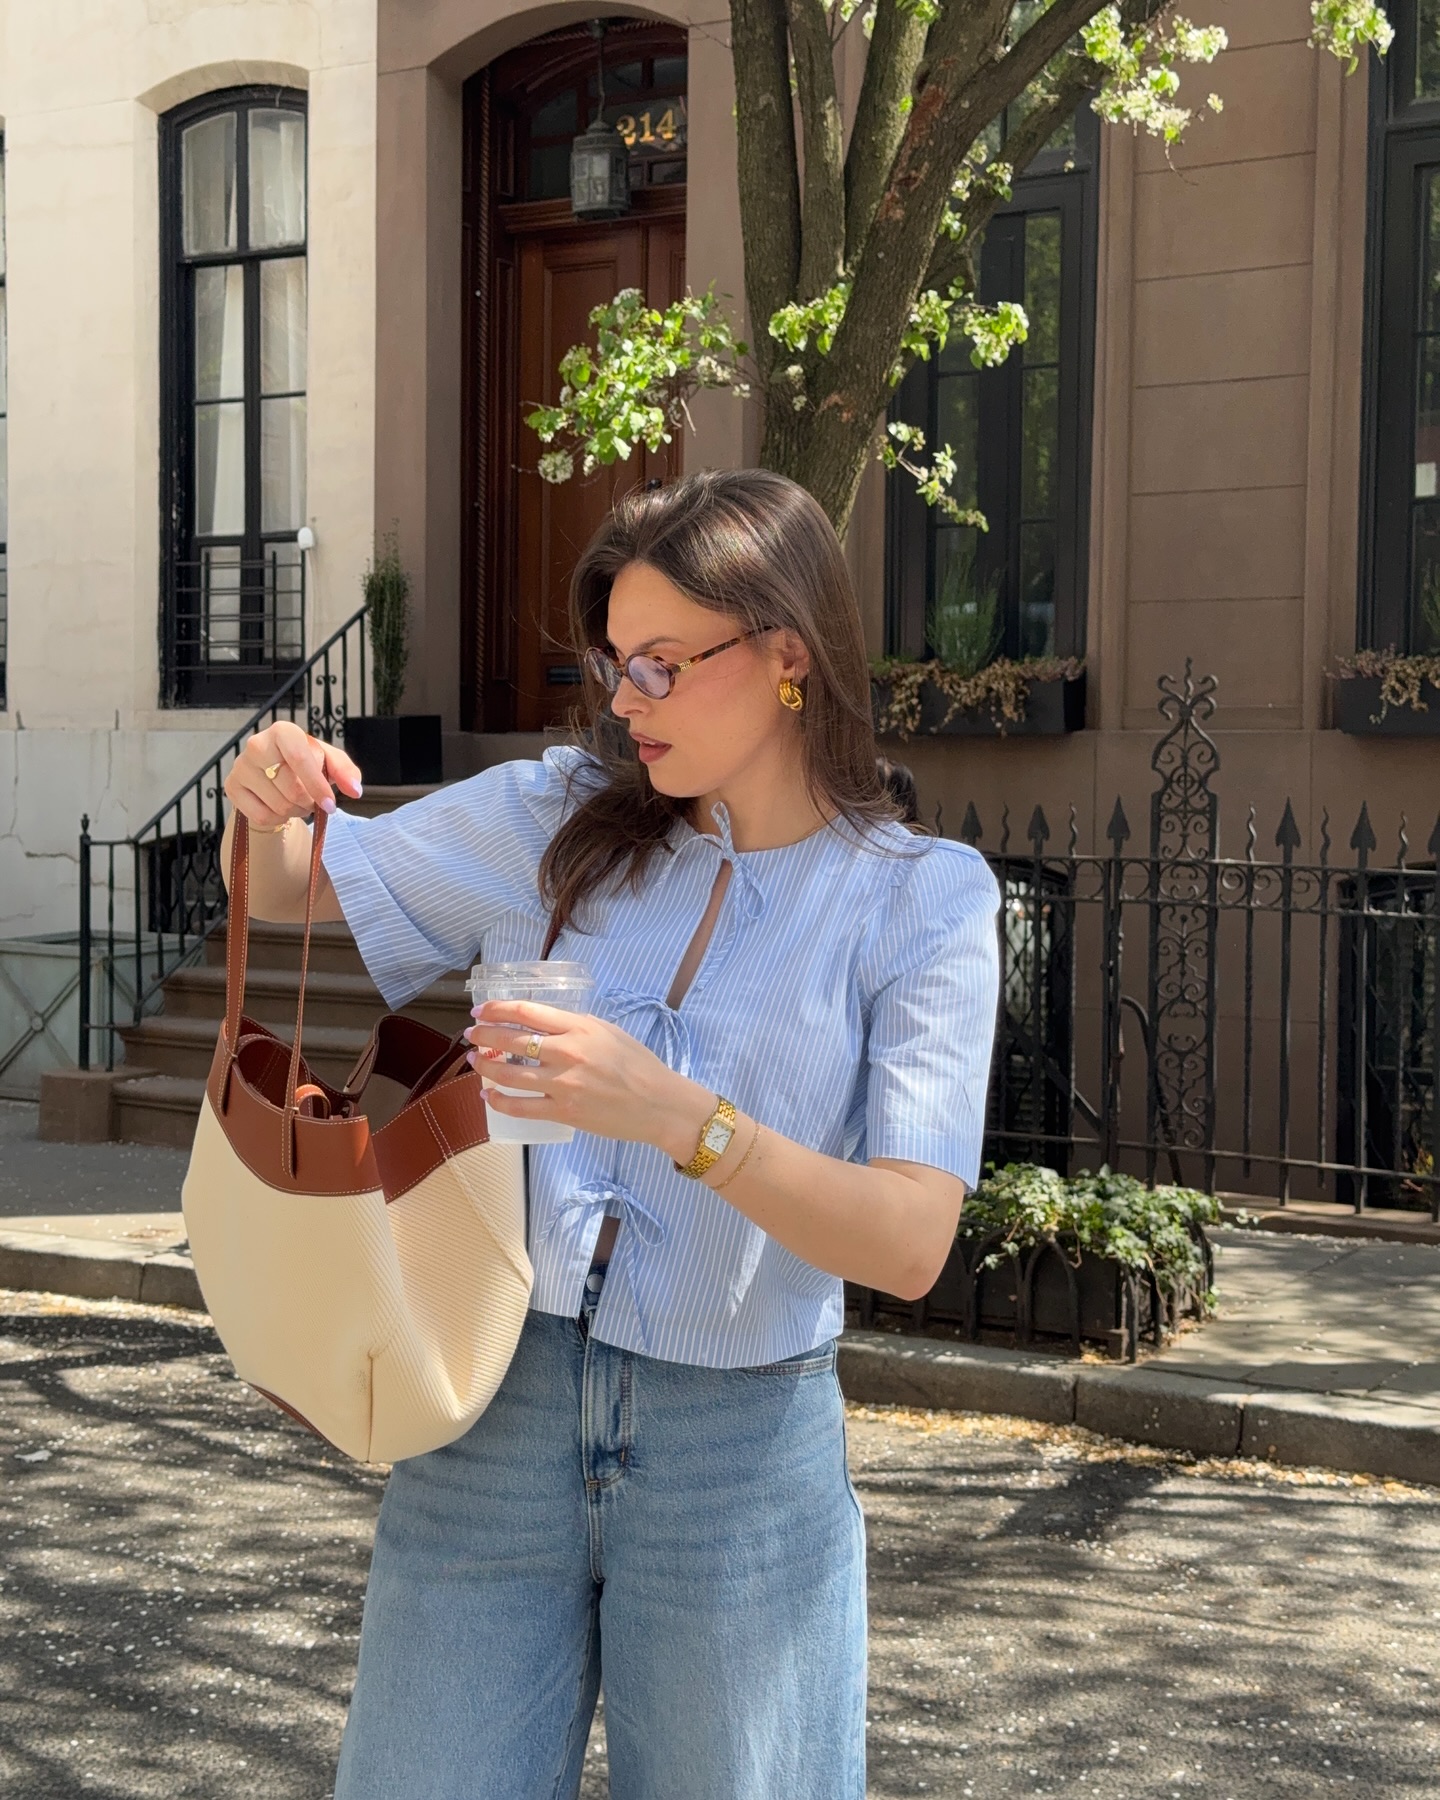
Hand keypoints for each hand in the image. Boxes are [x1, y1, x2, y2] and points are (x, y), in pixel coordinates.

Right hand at [223, 720, 363, 831]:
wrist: (271, 775)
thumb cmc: (304, 765)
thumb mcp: (328, 762)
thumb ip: (345, 771)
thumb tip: (354, 789)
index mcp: (283, 732)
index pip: (301, 759)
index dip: (318, 786)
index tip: (331, 805)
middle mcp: (257, 745)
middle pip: (292, 789)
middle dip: (308, 802)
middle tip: (312, 800)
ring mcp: (241, 766)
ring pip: (278, 805)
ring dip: (295, 811)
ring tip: (296, 802)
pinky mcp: (232, 787)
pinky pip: (262, 816)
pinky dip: (277, 819)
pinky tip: (279, 807)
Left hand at [465, 1001, 712, 1157]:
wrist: (658, 1103)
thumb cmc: (638, 1064)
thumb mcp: (608, 1031)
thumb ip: (575, 1026)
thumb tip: (544, 1025)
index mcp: (578, 1027)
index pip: (525, 1012)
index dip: (496, 1010)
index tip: (481, 1011)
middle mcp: (566, 1053)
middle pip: (510, 1040)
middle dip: (483, 1035)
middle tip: (470, 1034)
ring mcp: (562, 1084)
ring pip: (509, 1074)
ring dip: (484, 1066)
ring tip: (473, 1062)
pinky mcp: (563, 1112)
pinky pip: (520, 1107)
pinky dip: (498, 1101)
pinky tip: (488, 1096)